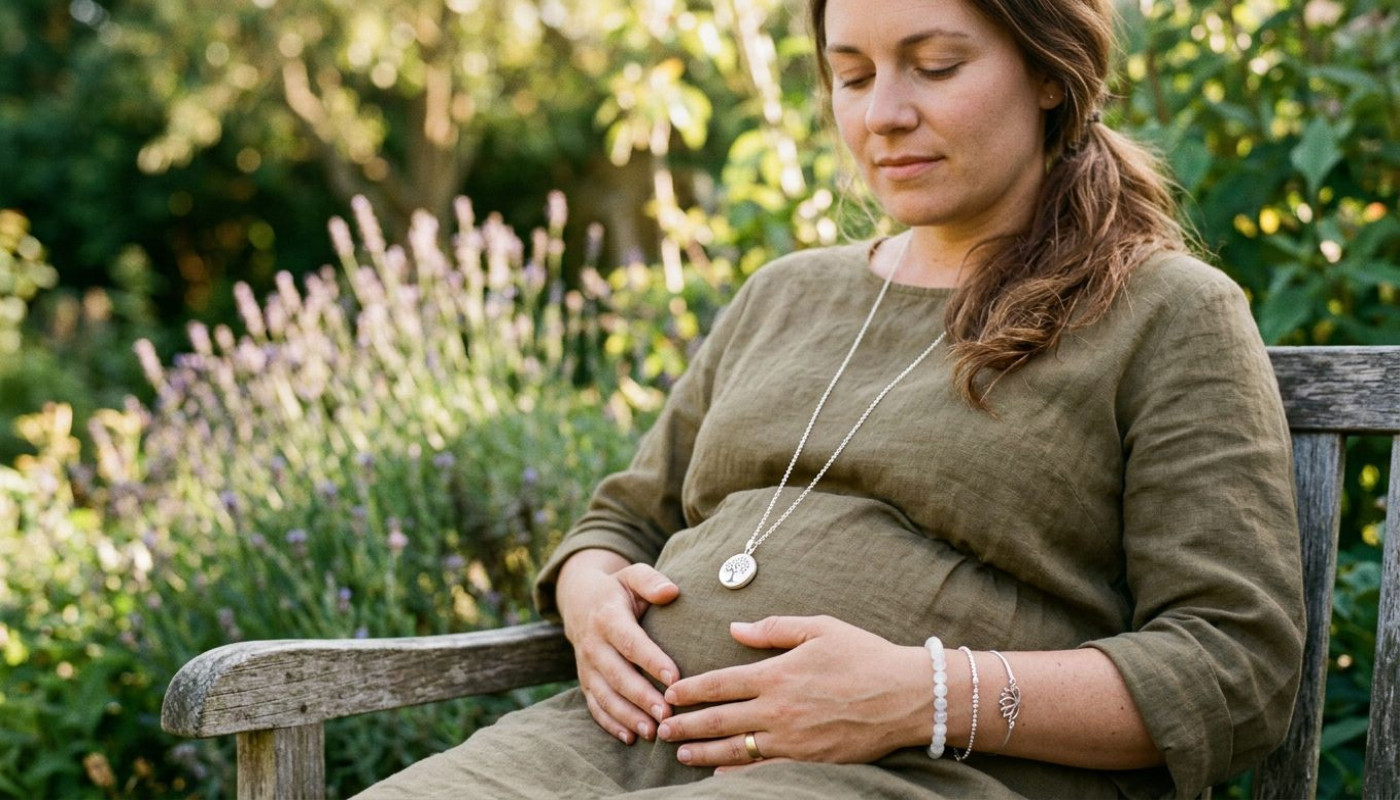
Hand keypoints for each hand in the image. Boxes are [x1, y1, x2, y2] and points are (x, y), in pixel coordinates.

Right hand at [555, 549, 680, 744]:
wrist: (579, 602)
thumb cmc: (618, 590)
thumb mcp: (632, 575)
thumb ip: (650, 581)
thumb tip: (671, 591)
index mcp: (607, 617)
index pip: (630, 642)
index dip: (651, 659)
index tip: (674, 676)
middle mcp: (593, 644)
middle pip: (617, 675)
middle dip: (642, 697)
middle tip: (668, 714)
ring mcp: (586, 666)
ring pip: (605, 695)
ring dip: (628, 716)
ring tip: (652, 732)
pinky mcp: (585, 681)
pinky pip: (595, 706)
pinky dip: (610, 724)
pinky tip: (630, 738)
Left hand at [656, 615, 928, 769]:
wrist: (906, 696)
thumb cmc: (865, 656)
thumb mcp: (820, 628)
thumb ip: (775, 629)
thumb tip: (736, 628)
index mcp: (777, 673)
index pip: (721, 683)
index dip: (691, 689)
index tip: (669, 693)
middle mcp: (778, 709)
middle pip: (720, 719)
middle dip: (686, 725)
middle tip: (660, 729)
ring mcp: (792, 739)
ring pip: (736, 749)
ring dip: (703, 751)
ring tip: (680, 754)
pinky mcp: (808, 760)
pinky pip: (764, 770)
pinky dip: (737, 774)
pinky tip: (719, 775)